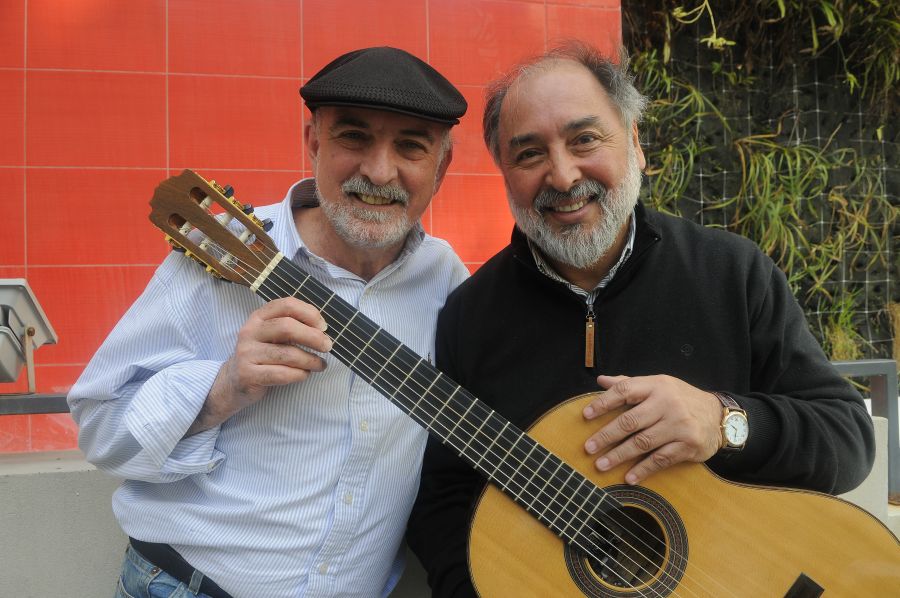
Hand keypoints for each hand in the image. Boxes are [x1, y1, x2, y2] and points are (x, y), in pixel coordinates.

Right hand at [187, 298, 332, 434]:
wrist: (232, 382)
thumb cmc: (261, 355)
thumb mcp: (271, 335)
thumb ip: (291, 326)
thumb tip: (323, 328)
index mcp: (258, 317)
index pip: (286, 305)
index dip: (309, 313)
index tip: (323, 326)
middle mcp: (250, 331)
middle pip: (287, 327)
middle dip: (313, 337)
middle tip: (327, 346)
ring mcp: (247, 353)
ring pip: (288, 354)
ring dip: (311, 360)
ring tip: (320, 365)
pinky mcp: (248, 375)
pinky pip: (282, 374)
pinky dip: (300, 375)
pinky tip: (305, 374)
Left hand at [581, 374, 722, 484]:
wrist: (718, 416)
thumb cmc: (680, 399)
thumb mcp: (659, 385)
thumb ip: (630, 383)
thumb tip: (601, 380)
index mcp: (657, 385)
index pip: (625, 390)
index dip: (603, 402)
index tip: (585, 415)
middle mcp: (668, 403)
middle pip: (630, 421)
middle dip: (606, 436)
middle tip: (588, 447)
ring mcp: (679, 425)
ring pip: (643, 443)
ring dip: (619, 456)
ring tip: (601, 465)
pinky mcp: (688, 445)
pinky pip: (660, 459)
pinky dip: (643, 470)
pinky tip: (628, 477)